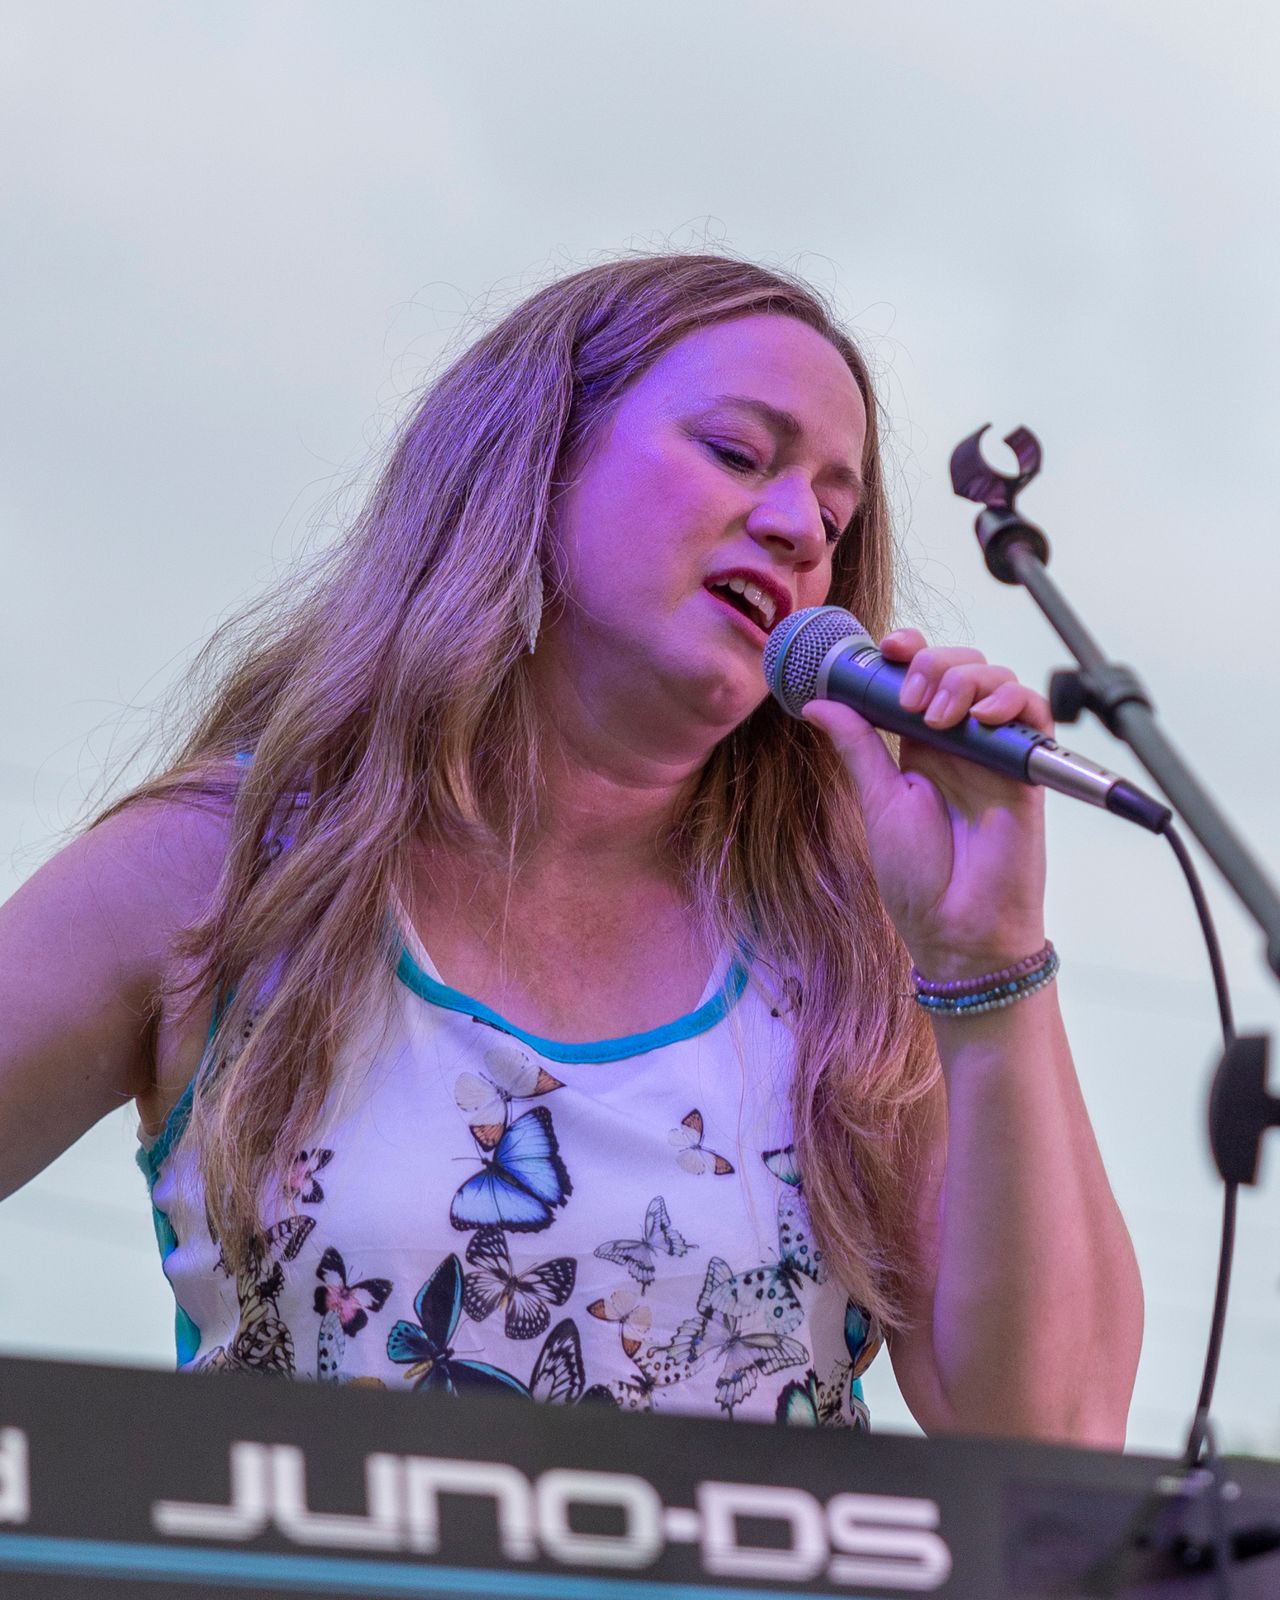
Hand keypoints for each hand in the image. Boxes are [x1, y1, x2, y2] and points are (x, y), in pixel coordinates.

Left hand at [802, 629, 1051, 979]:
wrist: (956, 929)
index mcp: (920, 746)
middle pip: (960, 666)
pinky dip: (1012, 700)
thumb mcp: (878, 801)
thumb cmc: (918, 877)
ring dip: (965, 680)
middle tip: (911, 702)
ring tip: (939, 717)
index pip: (920, 677)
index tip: (887, 648)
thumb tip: (819, 703)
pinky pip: (1034, 714)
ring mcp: (996, 752)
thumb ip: (857, 747)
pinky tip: (982, 716)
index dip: (908, 651)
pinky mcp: (1026, 770)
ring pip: (996, 679)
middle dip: (933, 664)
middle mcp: (960, 741)